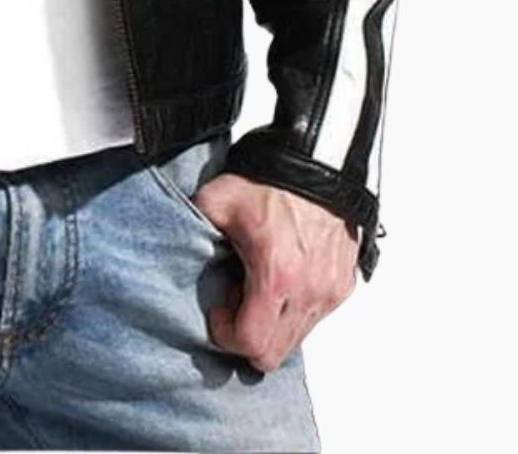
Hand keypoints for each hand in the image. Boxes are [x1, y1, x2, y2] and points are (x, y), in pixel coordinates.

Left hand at [189, 173, 357, 372]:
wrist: (318, 163)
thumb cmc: (274, 180)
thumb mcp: (218, 199)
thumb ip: (192, 225)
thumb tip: (175, 242)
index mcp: (278, 276)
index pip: (251, 343)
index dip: (225, 333)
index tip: (218, 307)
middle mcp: (310, 292)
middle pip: (273, 354)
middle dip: (247, 334)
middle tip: (235, 298)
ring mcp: (329, 292)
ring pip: (295, 339)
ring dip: (271, 322)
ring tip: (257, 283)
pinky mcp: (342, 285)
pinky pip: (314, 318)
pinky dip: (293, 309)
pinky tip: (280, 277)